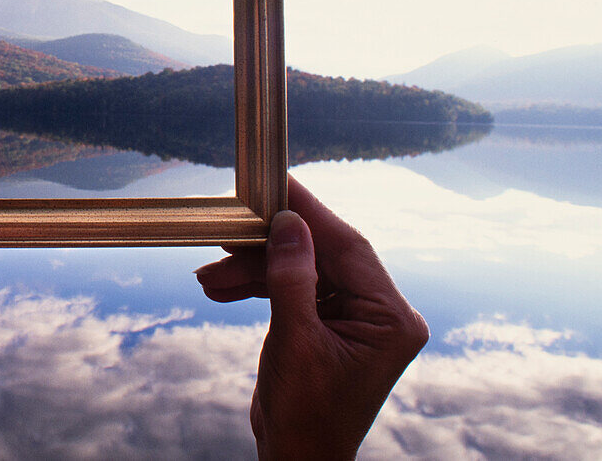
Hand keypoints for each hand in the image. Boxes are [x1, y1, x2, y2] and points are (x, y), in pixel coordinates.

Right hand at [195, 176, 428, 458]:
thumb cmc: (306, 417)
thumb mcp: (295, 342)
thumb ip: (292, 278)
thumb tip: (289, 222)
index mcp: (390, 318)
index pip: (349, 247)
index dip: (309, 214)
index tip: (277, 185)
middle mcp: (380, 313)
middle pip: (321, 255)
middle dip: (268, 248)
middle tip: (230, 232)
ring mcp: (354, 319)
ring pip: (300, 270)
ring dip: (253, 270)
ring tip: (211, 275)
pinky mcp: (328, 324)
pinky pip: (293, 289)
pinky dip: (257, 286)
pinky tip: (222, 287)